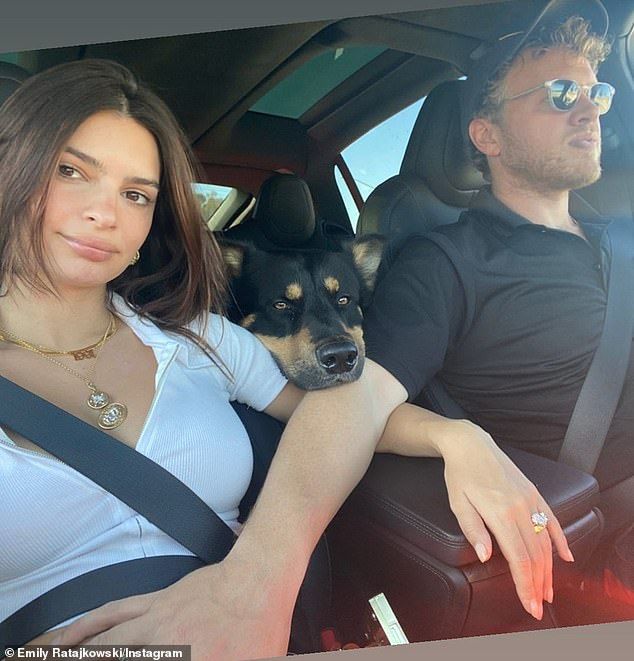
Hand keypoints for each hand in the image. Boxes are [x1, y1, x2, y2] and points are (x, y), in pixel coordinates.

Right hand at [46, 556, 297, 660]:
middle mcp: (160, 649)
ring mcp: (152, 625)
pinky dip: (83, 629)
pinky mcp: (154, 603)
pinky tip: (62, 640)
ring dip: (75, 657)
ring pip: (101, 647)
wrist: (258, 580)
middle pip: (109, 659)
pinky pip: (111, 617)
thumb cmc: (260, 632)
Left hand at [439, 420, 573, 619]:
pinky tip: (565, 557)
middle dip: (538, 584)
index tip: (528, 604)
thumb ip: (473, 530)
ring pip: (545, 542)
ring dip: (549, 569)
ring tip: (548, 589)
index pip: (518, 558)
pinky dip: (560, 541)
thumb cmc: (460, 473)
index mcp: (499, 512)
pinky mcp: (534, 493)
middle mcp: (519, 507)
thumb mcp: (458, 503)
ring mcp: (530, 499)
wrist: (470, 444)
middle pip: (535, 555)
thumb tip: (486, 556)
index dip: (524, 585)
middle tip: (538, 605)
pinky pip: (551, 520)